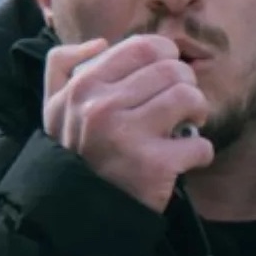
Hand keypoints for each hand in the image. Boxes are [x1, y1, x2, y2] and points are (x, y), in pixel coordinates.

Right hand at [43, 35, 214, 211]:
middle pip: (172, 70)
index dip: (166, 56)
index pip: (143, 47)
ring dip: (198, 111)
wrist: (80, 212)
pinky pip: (199, 143)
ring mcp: (128, 136)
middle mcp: (102, 107)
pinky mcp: (154, 165)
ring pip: (190, 98)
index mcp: (83, 86)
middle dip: (186, 85)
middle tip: (182, 104)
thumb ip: (63, 66)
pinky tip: (186, 159)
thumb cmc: (77, 153)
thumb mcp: (55, 108)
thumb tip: (100, 43)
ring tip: (187, 124)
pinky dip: (200, 152)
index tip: (168, 75)